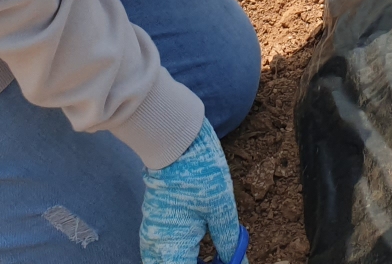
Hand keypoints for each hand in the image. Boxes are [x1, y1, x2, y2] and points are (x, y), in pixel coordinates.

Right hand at [140, 121, 239, 263]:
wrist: (176, 139)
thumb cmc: (199, 172)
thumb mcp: (221, 208)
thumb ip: (227, 241)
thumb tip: (239, 262)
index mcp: (172, 246)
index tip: (225, 263)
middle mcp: (156, 244)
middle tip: (221, 259)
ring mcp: (152, 232)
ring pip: (165, 261)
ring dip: (187, 261)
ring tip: (211, 257)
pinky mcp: (154, 222)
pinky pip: (163, 249)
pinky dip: (180, 253)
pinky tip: (198, 247)